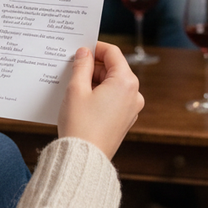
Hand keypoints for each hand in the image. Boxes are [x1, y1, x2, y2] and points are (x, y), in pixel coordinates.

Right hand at [58, 42, 143, 159]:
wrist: (84, 159)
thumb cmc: (80, 125)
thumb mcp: (76, 89)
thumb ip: (82, 66)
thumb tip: (84, 53)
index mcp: (126, 82)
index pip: (112, 53)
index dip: (95, 47)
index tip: (80, 49)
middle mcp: (134, 94)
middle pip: (114, 68)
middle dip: (93, 66)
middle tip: (73, 68)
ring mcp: (132, 108)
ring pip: (113, 84)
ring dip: (95, 81)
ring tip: (74, 86)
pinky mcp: (125, 120)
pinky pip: (113, 99)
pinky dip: (100, 94)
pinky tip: (82, 100)